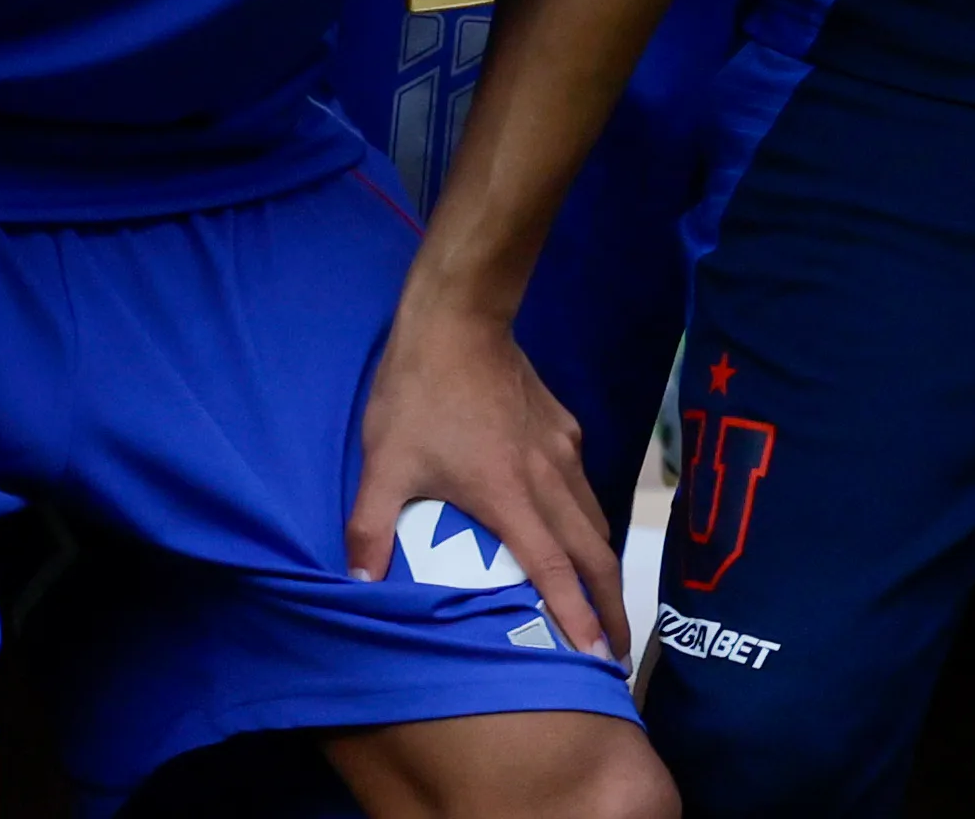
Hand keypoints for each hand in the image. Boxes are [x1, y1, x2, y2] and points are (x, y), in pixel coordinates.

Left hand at [348, 298, 623, 668]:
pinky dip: (589, 521)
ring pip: (596, 519)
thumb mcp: (384, 466)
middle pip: (595, 552)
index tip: (595, 655)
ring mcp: (563, 450)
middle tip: (617, 649)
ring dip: (605, 566)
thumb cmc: (419, 395)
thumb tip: (357, 586)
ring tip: (606, 601)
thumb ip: (370, 529)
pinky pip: (584, 485)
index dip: (576, 616)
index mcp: (510, 495)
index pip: (554, 570)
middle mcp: (548, 478)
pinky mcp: (564, 429)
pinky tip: (576, 528)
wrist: (460, 320)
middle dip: (610, 604)